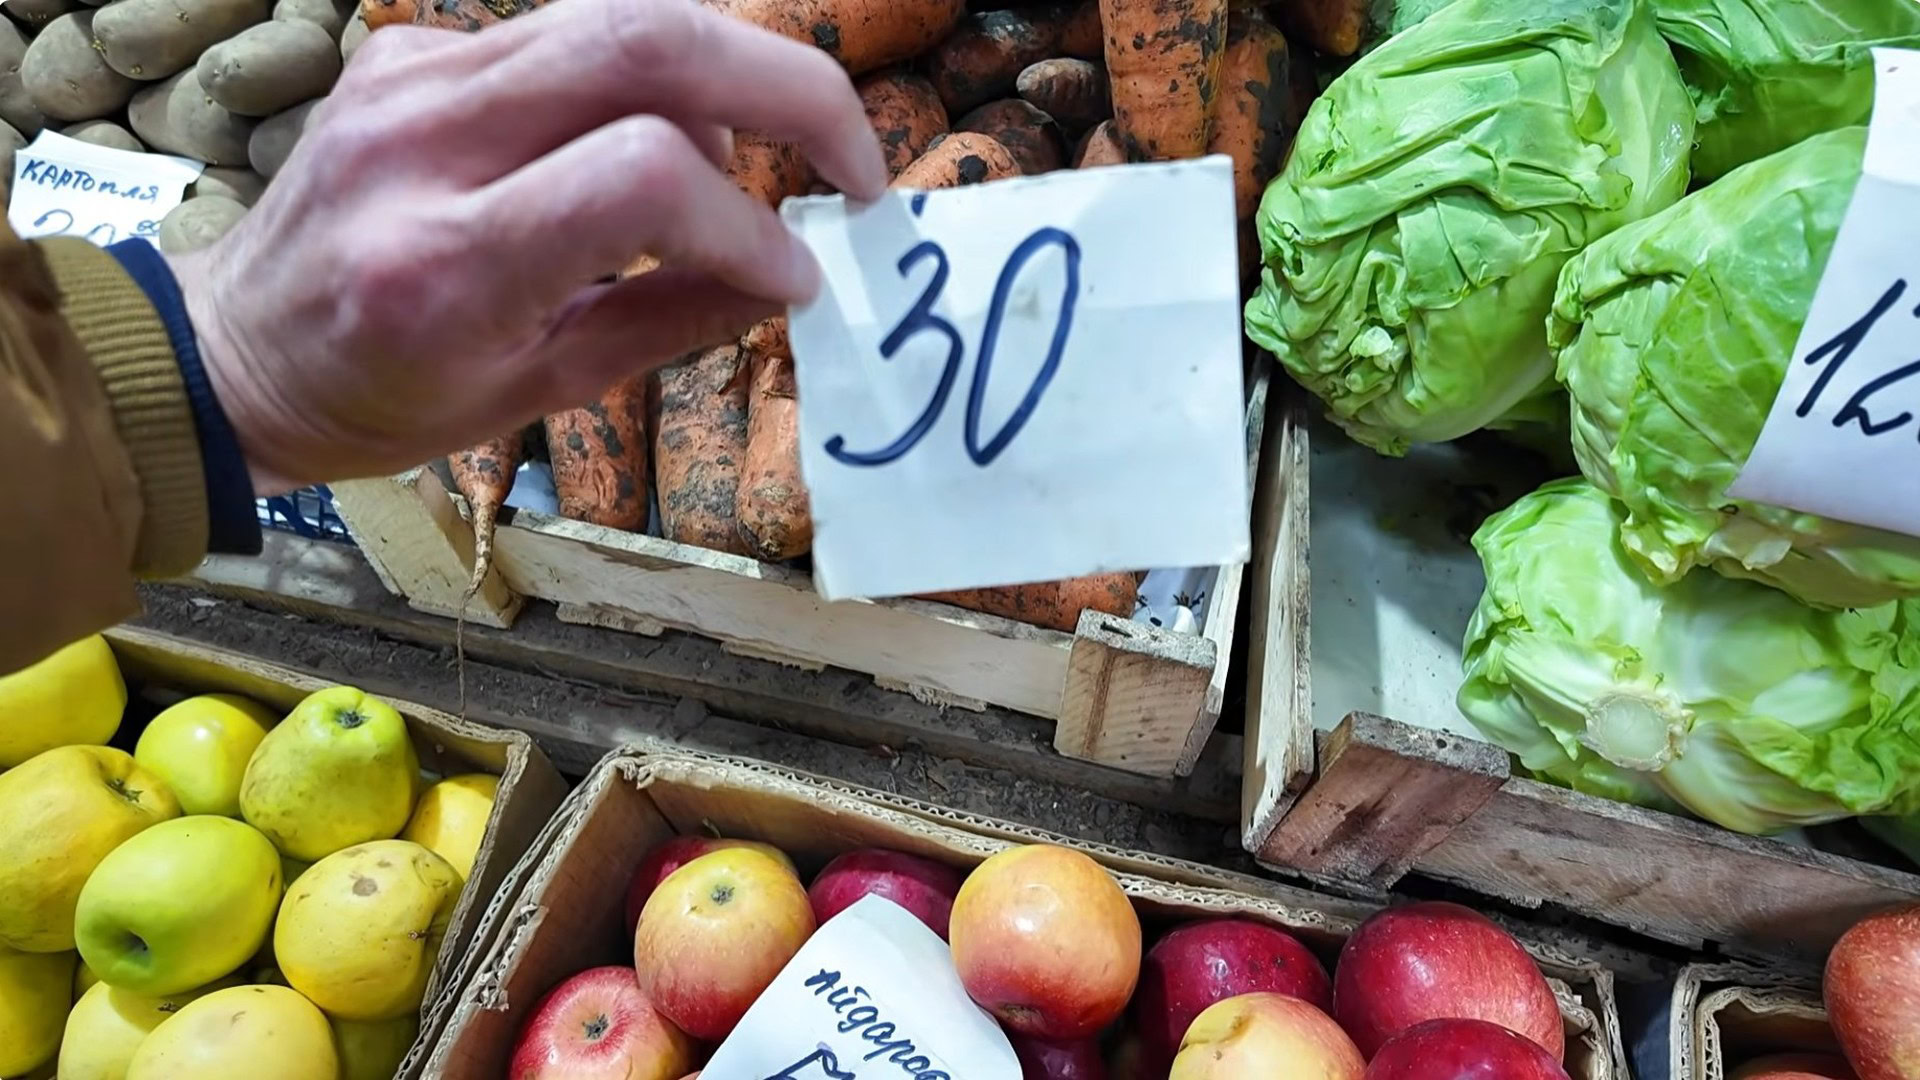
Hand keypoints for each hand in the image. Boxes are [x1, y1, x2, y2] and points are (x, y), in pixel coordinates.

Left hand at [170, 0, 886, 493]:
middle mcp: (426, 140)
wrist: (234, 349)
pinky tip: (655, 147)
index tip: (800, 276)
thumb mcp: (533, 391)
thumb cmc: (382, 400)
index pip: (645, 175)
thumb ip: (669, 322)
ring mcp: (414, 73)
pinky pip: (570, 33)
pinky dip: (651, 82)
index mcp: (446, 261)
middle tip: (852, 163)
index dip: (750, 222)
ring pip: (621, 16)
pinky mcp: (414, 46)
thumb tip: (789, 280)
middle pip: (648, 41)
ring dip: (726, 82)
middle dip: (791, 89)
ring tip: (742, 173)